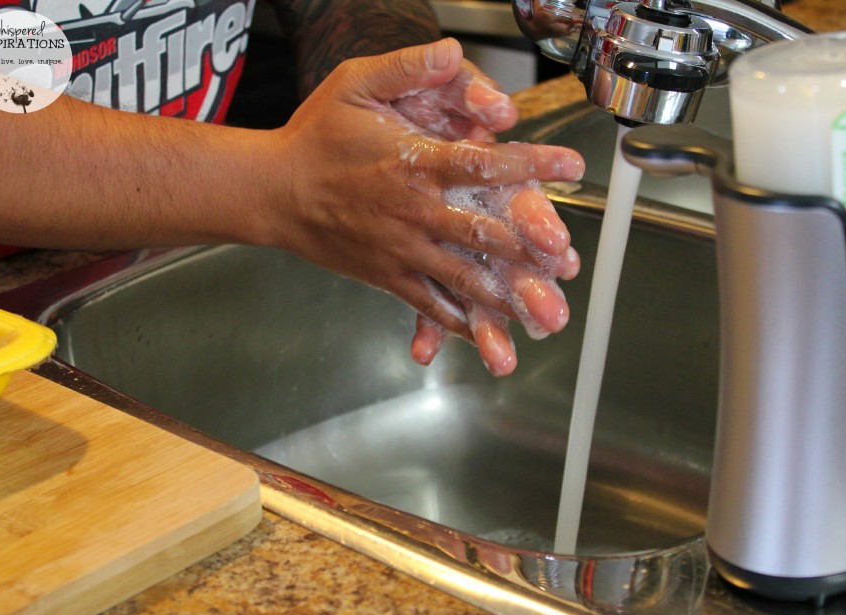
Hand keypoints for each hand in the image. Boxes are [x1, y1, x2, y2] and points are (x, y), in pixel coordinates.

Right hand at [259, 38, 583, 374]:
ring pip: (464, 279)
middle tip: (565, 258)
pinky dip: (461, 322)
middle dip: (529, 247)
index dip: (533, 164)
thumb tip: (451, 49)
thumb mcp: (354, 84)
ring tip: (541, 311)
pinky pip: (430, 304)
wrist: (273, 193)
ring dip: (505, 295)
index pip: (484, 165)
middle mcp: (414, 212)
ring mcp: (402, 250)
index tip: (571, 166)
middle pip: (483, 234)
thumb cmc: (316, 137)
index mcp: (414, 164)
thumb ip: (406, 66)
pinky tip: (488, 333)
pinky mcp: (389, 276)